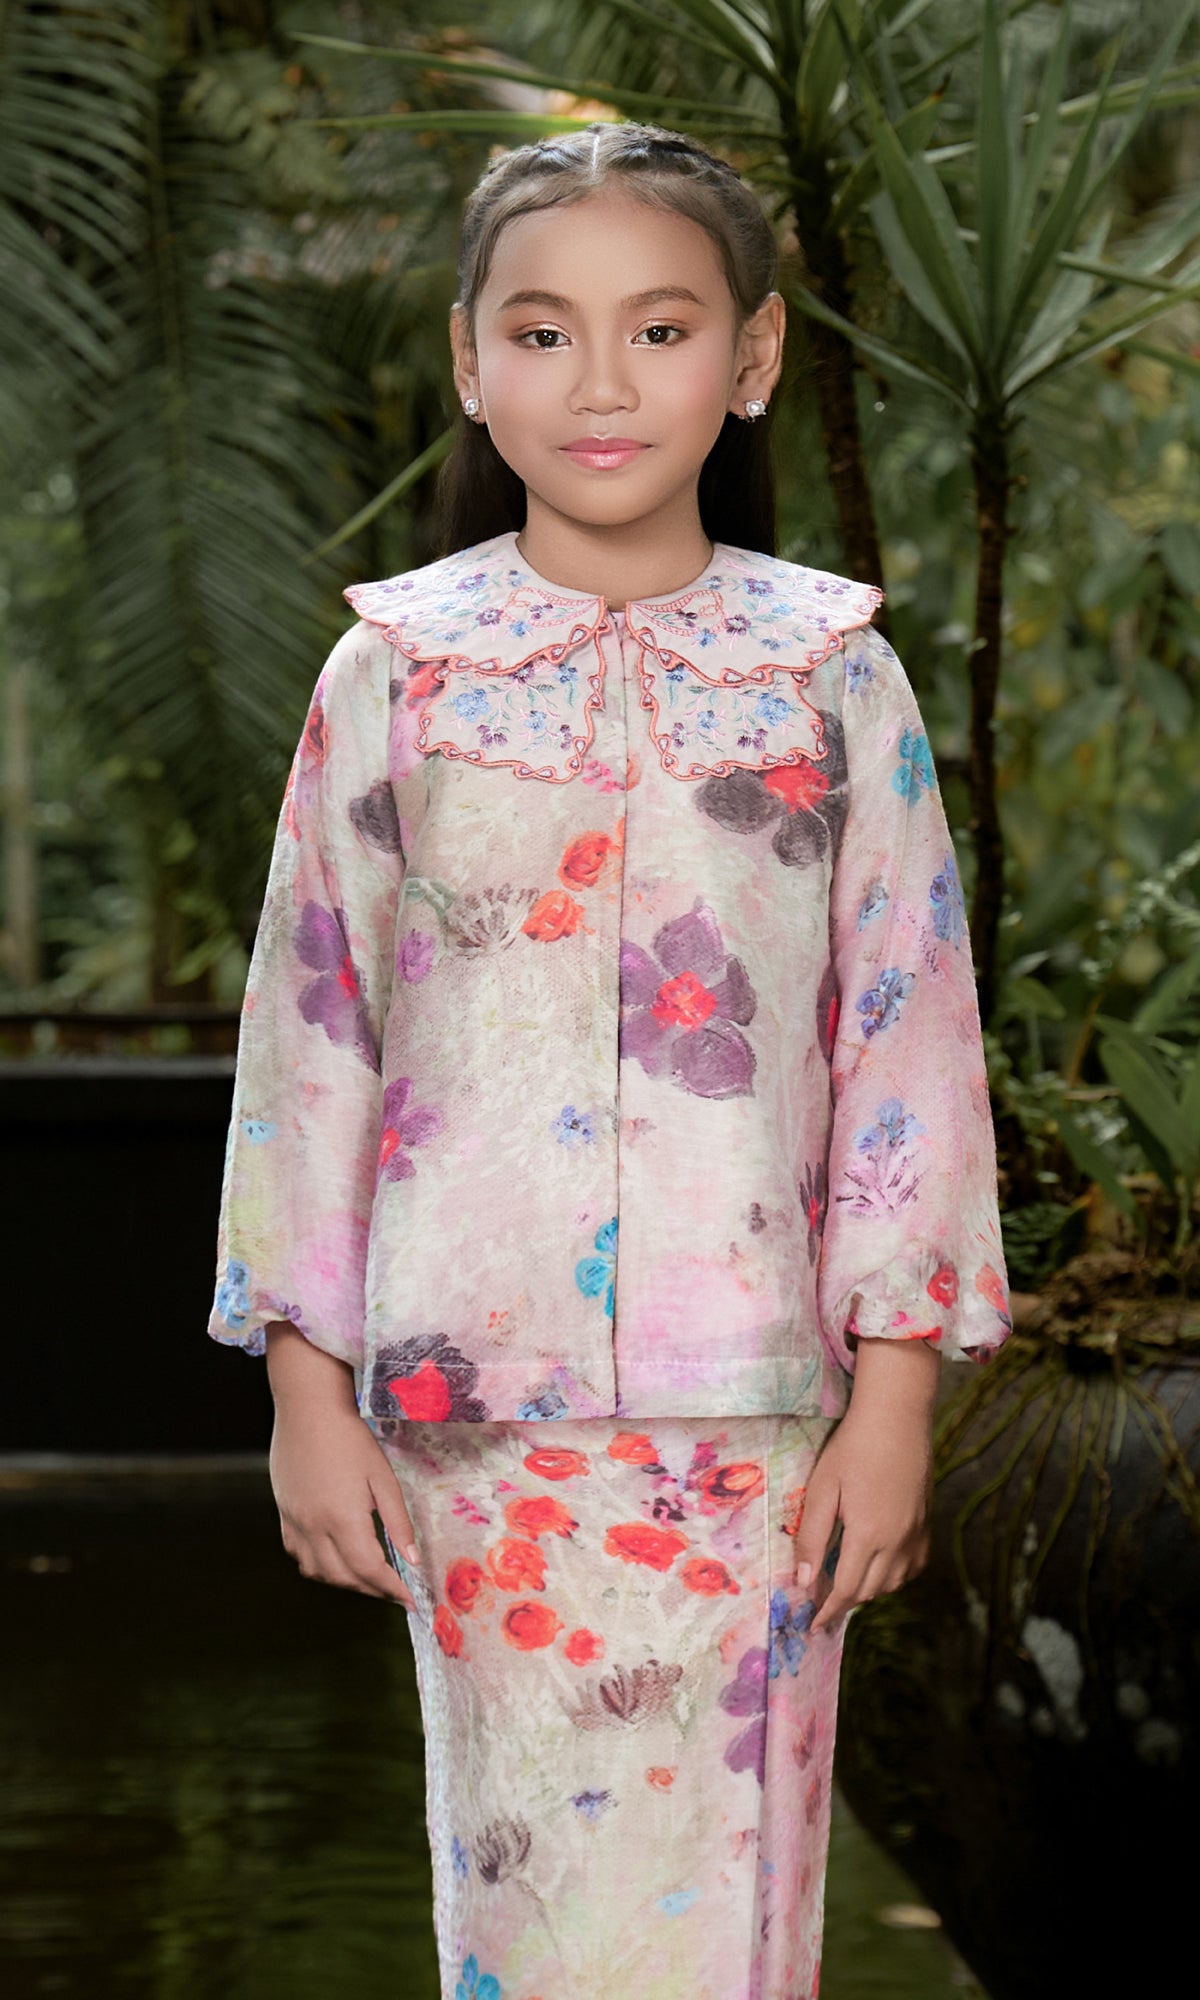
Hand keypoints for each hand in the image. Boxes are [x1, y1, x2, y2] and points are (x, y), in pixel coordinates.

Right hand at [264, 1321, 421, 1610]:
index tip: (410, 1600)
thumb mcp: (382, 1476)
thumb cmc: (350, 1436)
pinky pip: (299, 1555)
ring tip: (368, 1575)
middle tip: (394, 1589)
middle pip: (344, 1577)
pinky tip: (336, 1557)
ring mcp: (295, 1522)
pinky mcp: (283, 1513)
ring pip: (318, 1572)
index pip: (369, 1570)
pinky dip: (320, 1566)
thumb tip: (412, 1560)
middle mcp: (314, 1527)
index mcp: (342, 1518)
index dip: (392, 1590)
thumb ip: (397, 1521)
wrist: (307, 1408)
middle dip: (372, 1589)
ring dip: (345, 1581)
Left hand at [793, 1334, 937, 1633]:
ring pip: (894, 1582)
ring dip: (869, 1590)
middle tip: (822, 1601)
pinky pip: (914, 1565)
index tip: (812, 1625)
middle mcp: (897, 1541)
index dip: (827, 1610)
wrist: (896, 1415)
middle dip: (845, 1602)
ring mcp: (916, 1532)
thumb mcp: (822, 1488)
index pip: (846, 1590)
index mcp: (868, 1534)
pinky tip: (880, 1565)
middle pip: (870, 1590)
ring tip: (846, 1582)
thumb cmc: (852, 1446)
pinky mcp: (926, 1522)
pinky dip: (895, 1575)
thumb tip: (803, 1581)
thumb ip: (811, 1536)